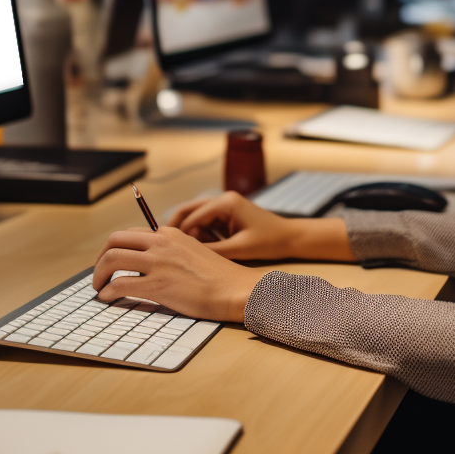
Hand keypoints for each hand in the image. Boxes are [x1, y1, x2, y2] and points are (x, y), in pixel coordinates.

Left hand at [92, 226, 266, 322]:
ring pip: (111, 259)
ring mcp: (158, 263)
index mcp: (169, 234)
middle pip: (114, 241)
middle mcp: (161, 243)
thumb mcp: (193, 252)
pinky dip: (108, 292)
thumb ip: (171, 252)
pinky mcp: (158, 285)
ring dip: (99, 275)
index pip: (130, 233)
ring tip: (100, 288)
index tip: (111, 262)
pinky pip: (120, 285)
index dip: (115, 248)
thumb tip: (149, 263)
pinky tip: (108, 298)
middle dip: (100, 258)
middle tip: (100, 274)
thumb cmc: (218, 277)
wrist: (235, 289)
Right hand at [169, 191, 354, 261]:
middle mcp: (223, 199)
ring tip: (181, 251)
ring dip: (190, 232)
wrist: (291, 238)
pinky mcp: (228, 214)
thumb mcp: (239, 249)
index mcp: (226, 202)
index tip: (168, 249)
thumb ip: (212, 250)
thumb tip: (187, 254)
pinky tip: (198, 249)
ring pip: (196, 217)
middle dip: (177, 228)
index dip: (180, 233)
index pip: (193, 215)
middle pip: (189, 210)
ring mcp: (225, 206)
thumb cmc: (269, 242)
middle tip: (163, 245)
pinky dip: (201, 234)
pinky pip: (207, 223)